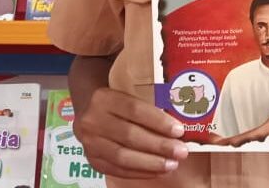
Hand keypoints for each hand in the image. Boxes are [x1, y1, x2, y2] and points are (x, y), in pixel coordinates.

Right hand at [73, 87, 188, 178]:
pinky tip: (157, 171)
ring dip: (151, 163)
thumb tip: (177, 128)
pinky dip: (140, 172)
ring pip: (122, 156)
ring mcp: (90, 142)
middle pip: (129, 135)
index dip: (158, 121)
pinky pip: (117, 170)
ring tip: (172, 164)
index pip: (134, 109)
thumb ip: (147, 108)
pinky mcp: (92, 160)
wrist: (88, 110)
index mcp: (104, 98)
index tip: (179, 130)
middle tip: (181, 152)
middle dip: (159, 145)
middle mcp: (92, 120)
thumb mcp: (127, 96)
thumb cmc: (117, 103)